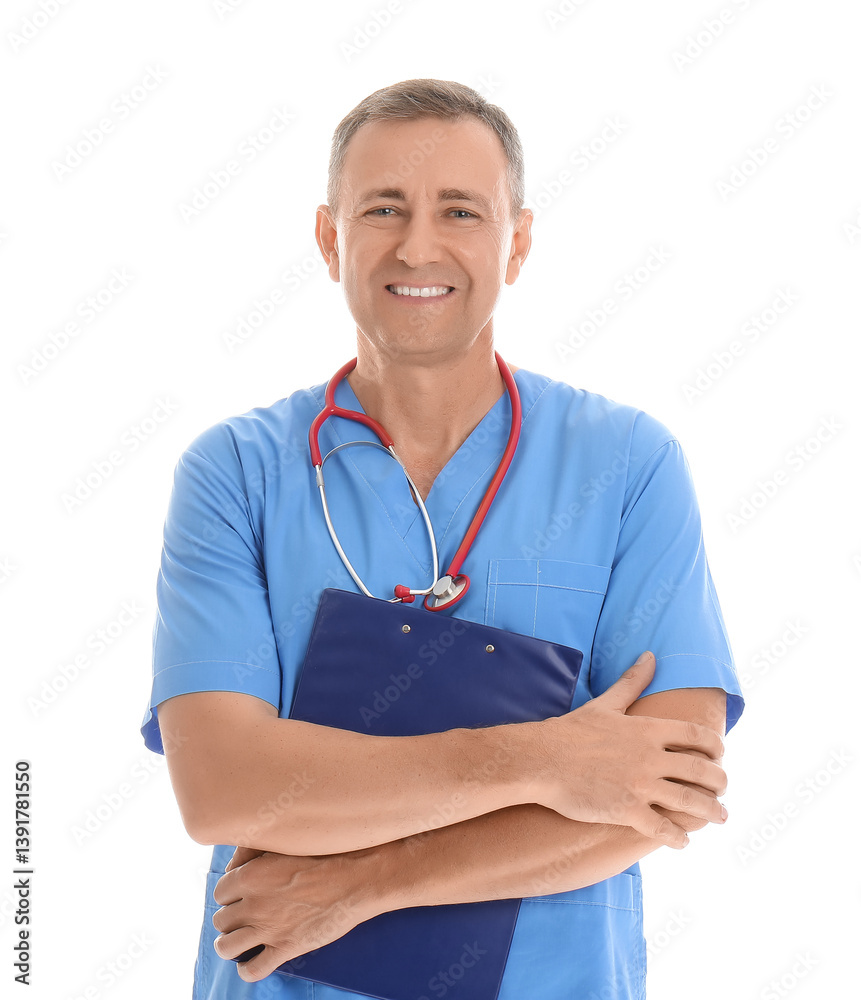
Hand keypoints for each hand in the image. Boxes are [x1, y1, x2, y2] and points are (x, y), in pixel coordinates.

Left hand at [212, 846, 379, 981]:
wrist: (355, 879)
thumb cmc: (325, 856)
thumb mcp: (284, 845)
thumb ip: (253, 854)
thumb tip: (233, 867)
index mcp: (250, 875)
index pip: (220, 892)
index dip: (229, 895)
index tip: (239, 896)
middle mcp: (253, 903)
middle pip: (221, 919)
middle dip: (230, 918)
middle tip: (243, 916)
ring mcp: (268, 928)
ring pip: (226, 947)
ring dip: (229, 945)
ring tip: (238, 941)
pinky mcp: (285, 948)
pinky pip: (252, 969)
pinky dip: (247, 970)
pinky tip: (251, 963)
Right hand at [531, 651, 726, 848]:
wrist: (541, 760)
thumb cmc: (571, 731)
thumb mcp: (605, 703)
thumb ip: (632, 681)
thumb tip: (650, 656)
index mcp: (647, 730)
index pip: (697, 735)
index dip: (716, 746)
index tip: (720, 755)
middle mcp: (650, 757)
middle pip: (702, 770)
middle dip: (721, 781)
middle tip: (724, 790)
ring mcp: (639, 785)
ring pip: (690, 801)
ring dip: (711, 811)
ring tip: (719, 817)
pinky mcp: (626, 810)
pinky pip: (662, 828)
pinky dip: (677, 838)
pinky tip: (683, 841)